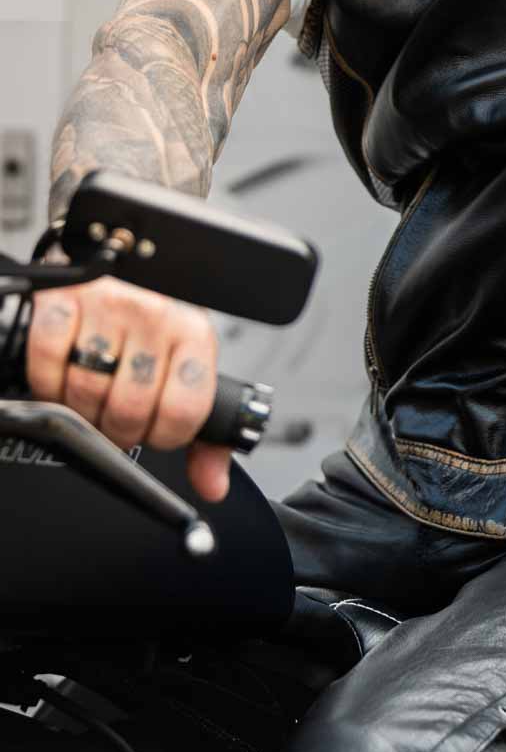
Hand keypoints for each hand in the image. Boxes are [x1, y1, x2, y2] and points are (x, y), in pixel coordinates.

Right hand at [26, 258, 232, 503]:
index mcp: (195, 334)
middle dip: (117, 429)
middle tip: (114, 414)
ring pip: (85, 395)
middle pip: (129, 412)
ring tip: (92, 391)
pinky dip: (47, 382)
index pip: (183, 414)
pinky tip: (63, 371)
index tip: (154, 429)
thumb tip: (213, 486)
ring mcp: (109, 304)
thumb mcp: (189, 371)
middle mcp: (157, 315)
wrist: (119, 265)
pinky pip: (46, 366)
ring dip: (81, 409)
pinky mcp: (63, 300)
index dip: (163, 436)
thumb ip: (205, 433)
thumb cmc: (154, 328)